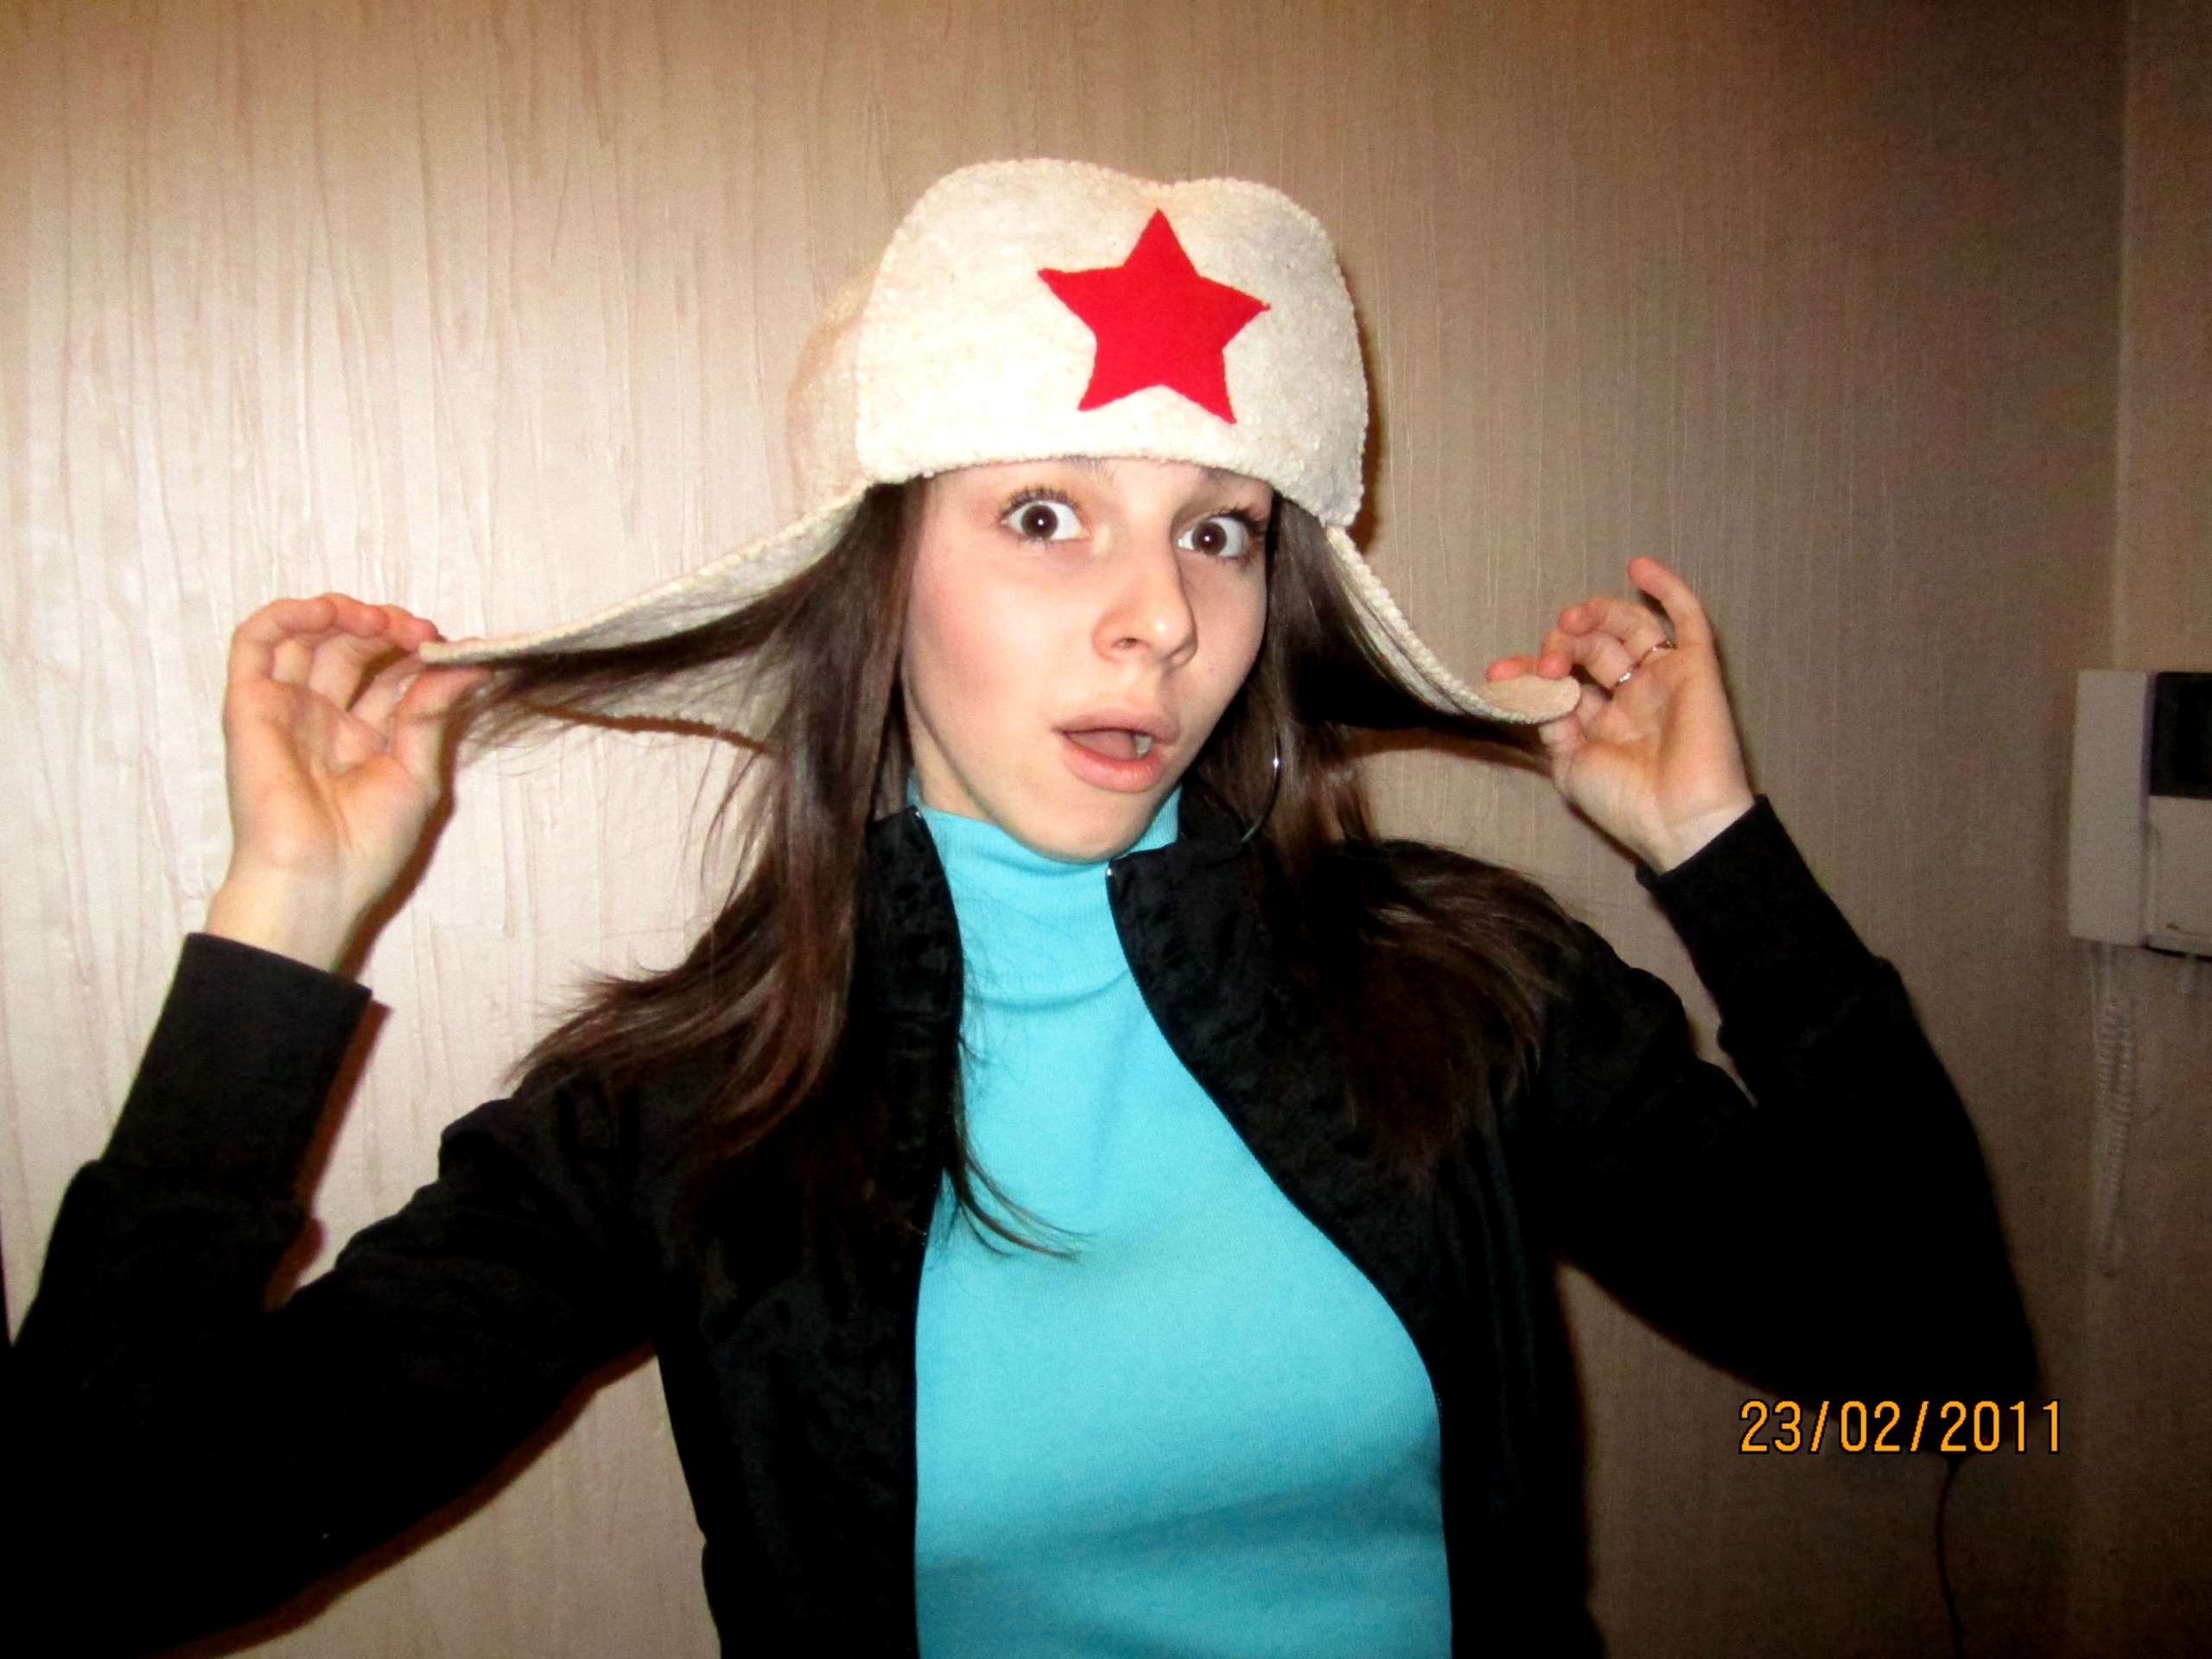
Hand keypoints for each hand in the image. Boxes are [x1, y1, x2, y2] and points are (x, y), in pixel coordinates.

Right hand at [203, 595, 487, 970]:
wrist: (316, 877)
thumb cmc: (367, 843)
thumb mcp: (416, 771)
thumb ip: (432, 711)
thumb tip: (471, 663)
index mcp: (365, 736)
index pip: (391, 674)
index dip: (420, 653)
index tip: (455, 648)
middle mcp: (324, 716)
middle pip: (353, 649)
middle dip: (388, 630)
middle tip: (420, 633)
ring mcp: (286, 707)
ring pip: (306, 637)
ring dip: (343, 614)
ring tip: (379, 621)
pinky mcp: (249, 704)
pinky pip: (254, 644)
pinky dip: (286, 616)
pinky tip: (325, 613)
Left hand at [1484, 557, 1753, 872]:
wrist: (1679, 821)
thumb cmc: (1626, 803)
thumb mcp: (1570, 764)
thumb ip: (1552, 722)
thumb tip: (1533, 688)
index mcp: (1602, 721)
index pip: (1562, 678)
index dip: (1530, 670)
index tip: (1499, 673)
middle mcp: (1634, 696)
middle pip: (1593, 646)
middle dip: (1563, 645)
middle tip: (1551, 663)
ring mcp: (1665, 679)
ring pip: (1629, 626)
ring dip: (1597, 615)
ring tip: (1572, 621)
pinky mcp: (1697, 668)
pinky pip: (1688, 619)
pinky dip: (1666, 588)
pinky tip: (1636, 566)